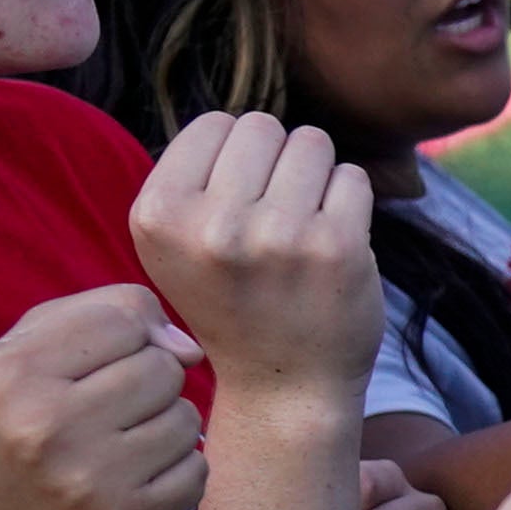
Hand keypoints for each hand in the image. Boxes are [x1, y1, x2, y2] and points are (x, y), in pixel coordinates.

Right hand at [0, 287, 212, 509]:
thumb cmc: (2, 424)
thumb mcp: (16, 352)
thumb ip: (100, 313)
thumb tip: (190, 347)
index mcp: (13, 374)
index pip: (125, 318)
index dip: (126, 334)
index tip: (101, 361)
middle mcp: (49, 427)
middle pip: (162, 368)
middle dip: (146, 379)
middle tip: (107, 408)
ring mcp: (90, 482)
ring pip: (186, 418)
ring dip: (163, 424)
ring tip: (117, 442)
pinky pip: (197, 470)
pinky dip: (174, 469)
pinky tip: (131, 476)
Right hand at [132, 111, 383, 396]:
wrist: (284, 389)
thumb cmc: (235, 303)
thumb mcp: (178, 244)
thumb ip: (192, 178)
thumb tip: (238, 121)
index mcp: (157, 216)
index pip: (215, 124)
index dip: (235, 156)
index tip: (237, 205)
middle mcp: (209, 226)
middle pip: (263, 126)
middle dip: (277, 160)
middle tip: (275, 217)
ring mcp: (275, 236)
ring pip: (312, 143)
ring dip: (316, 177)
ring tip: (301, 228)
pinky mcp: (336, 247)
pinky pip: (353, 177)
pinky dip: (349, 203)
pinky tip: (332, 245)